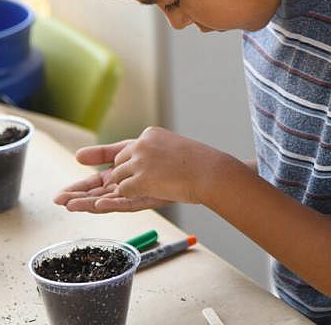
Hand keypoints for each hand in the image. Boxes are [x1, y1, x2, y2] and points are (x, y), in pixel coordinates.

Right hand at [53, 139, 170, 212]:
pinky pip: (126, 202)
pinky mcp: (148, 198)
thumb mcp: (130, 149)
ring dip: (88, 202)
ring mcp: (136, 193)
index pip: (94, 184)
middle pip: (97, 194)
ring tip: (70, 206)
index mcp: (120, 175)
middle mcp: (126, 187)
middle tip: (59, 202)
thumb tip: (77, 156)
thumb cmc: (167, 156)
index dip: (77, 190)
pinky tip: (99, 204)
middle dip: (78, 198)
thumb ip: (104, 153)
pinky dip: (112, 204)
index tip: (59, 197)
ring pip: (107, 200)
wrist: (198, 168)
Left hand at [105, 126, 223, 204]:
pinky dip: (132, 196)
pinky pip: (124, 190)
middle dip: (127, 174)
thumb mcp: (175, 148)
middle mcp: (141, 144)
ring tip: (151, 189)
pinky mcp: (141, 180)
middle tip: (143, 184)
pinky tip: (149, 194)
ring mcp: (140, 162)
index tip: (129, 169)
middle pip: (119, 162)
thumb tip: (146, 165)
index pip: (128, 148)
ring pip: (118, 177)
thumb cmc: (200, 164)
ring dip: (130, 185)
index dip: (131, 163)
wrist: (212, 173)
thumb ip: (157, 151)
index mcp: (150, 134)